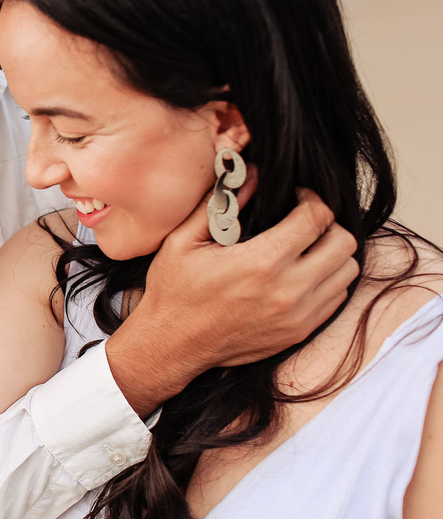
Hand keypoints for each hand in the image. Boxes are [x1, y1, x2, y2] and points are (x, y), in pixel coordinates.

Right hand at [108, 179, 359, 413]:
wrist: (172, 345)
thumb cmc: (174, 291)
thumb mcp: (183, 240)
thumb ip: (219, 203)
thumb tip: (251, 173)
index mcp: (260, 262)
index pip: (316, 218)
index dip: (311, 198)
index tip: (296, 197)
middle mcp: (287, 290)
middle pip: (343, 243)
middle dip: (327, 224)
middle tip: (304, 221)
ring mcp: (297, 315)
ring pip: (347, 272)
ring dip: (331, 253)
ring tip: (305, 248)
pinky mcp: (298, 332)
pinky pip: (336, 298)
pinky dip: (327, 281)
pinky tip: (299, 274)